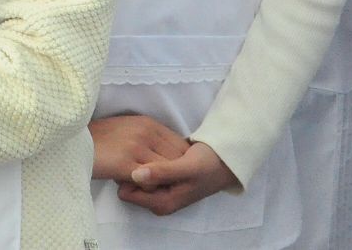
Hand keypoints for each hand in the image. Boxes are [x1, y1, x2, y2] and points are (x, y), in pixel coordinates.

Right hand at [88, 114, 188, 180]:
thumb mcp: (128, 128)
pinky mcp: (126, 163)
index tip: (174, 172)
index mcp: (148, 123)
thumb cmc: (100, 138)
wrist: (74, 142)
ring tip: (150, 186)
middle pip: (177, 159)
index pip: (180, 145)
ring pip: (166, 171)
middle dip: (174, 174)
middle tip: (164, 184)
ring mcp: (136, 147)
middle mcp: (146, 132)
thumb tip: (167, 152)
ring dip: (161, 182)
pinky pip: (150, 181)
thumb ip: (148, 136)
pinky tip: (137, 186)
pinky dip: (148, 188)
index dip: (180, 162)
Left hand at [117, 141, 239, 215]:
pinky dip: (146, 162)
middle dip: (132, 169)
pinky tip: (155, 150)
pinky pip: (144, 173)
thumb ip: (162, 172)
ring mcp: (160, 193)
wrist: (225, 161)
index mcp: (162, 203)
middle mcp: (159, 202)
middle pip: (128, 186)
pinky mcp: (163, 183)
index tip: (137, 157)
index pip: (126, 192)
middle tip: (145, 151)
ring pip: (135, 178)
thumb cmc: (207, 163)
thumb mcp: (186, 167)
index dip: (127, 174)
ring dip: (139, 164)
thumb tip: (134, 175)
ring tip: (150, 148)